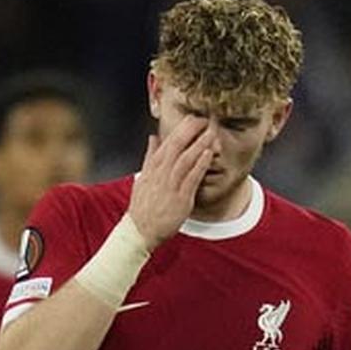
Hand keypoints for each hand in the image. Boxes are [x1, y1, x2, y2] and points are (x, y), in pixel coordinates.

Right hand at [127, 116, 214, 247]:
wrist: (139, 231)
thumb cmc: (143, 206)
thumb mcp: (143, 177)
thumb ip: (150, 156)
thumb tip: (153, 137)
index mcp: (153, 167)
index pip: (168, 142)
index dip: (182, 128)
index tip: (194, 118)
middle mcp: (160, 173)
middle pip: (176, 145)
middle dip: (191, 130)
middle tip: (205, 119)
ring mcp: (170, 185)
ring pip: (185, 159)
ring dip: (199, 144)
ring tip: (211, 132)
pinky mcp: (180, 198)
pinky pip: (191, 178)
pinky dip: (199, 164)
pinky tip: (208, 154)